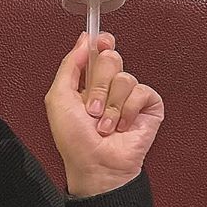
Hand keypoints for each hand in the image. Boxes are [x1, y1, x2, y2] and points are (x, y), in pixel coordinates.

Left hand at [44, 31, 164, 196]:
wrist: (96, 165)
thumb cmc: (75, 141)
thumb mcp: (58, 99)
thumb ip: (68, 66)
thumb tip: (82, 41)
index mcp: (87, 83)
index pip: (99, 51)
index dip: (100, 43)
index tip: (99, 41)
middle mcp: (109, 88)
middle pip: (110, 59)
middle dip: (97, 85)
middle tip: (92, 107)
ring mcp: (129, 96)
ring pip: (124, 77)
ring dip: (110, 105)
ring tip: (104, 124)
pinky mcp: (149, 105)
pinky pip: (141, 90)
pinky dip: (127, 110)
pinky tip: (121, 125)